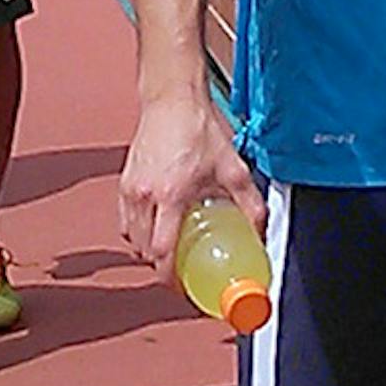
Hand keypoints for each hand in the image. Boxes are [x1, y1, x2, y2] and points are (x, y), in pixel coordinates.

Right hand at [120, 89, 261, 278]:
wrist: (171, 99)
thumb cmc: (196, 127)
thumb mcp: (233, 167)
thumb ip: (250, 203)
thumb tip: (260, 229)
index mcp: (169, 195)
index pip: (161, 252)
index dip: (168, 277)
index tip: (181, 286)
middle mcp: (144, 195)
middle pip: (144, 251)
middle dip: (160, 266)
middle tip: (180, 271)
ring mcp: (130, 188)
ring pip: (131, 238)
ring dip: (148, 250)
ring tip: (169, 251)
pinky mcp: (124, 181)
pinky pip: (125, 220)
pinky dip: (137, 232)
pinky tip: (156, 227)